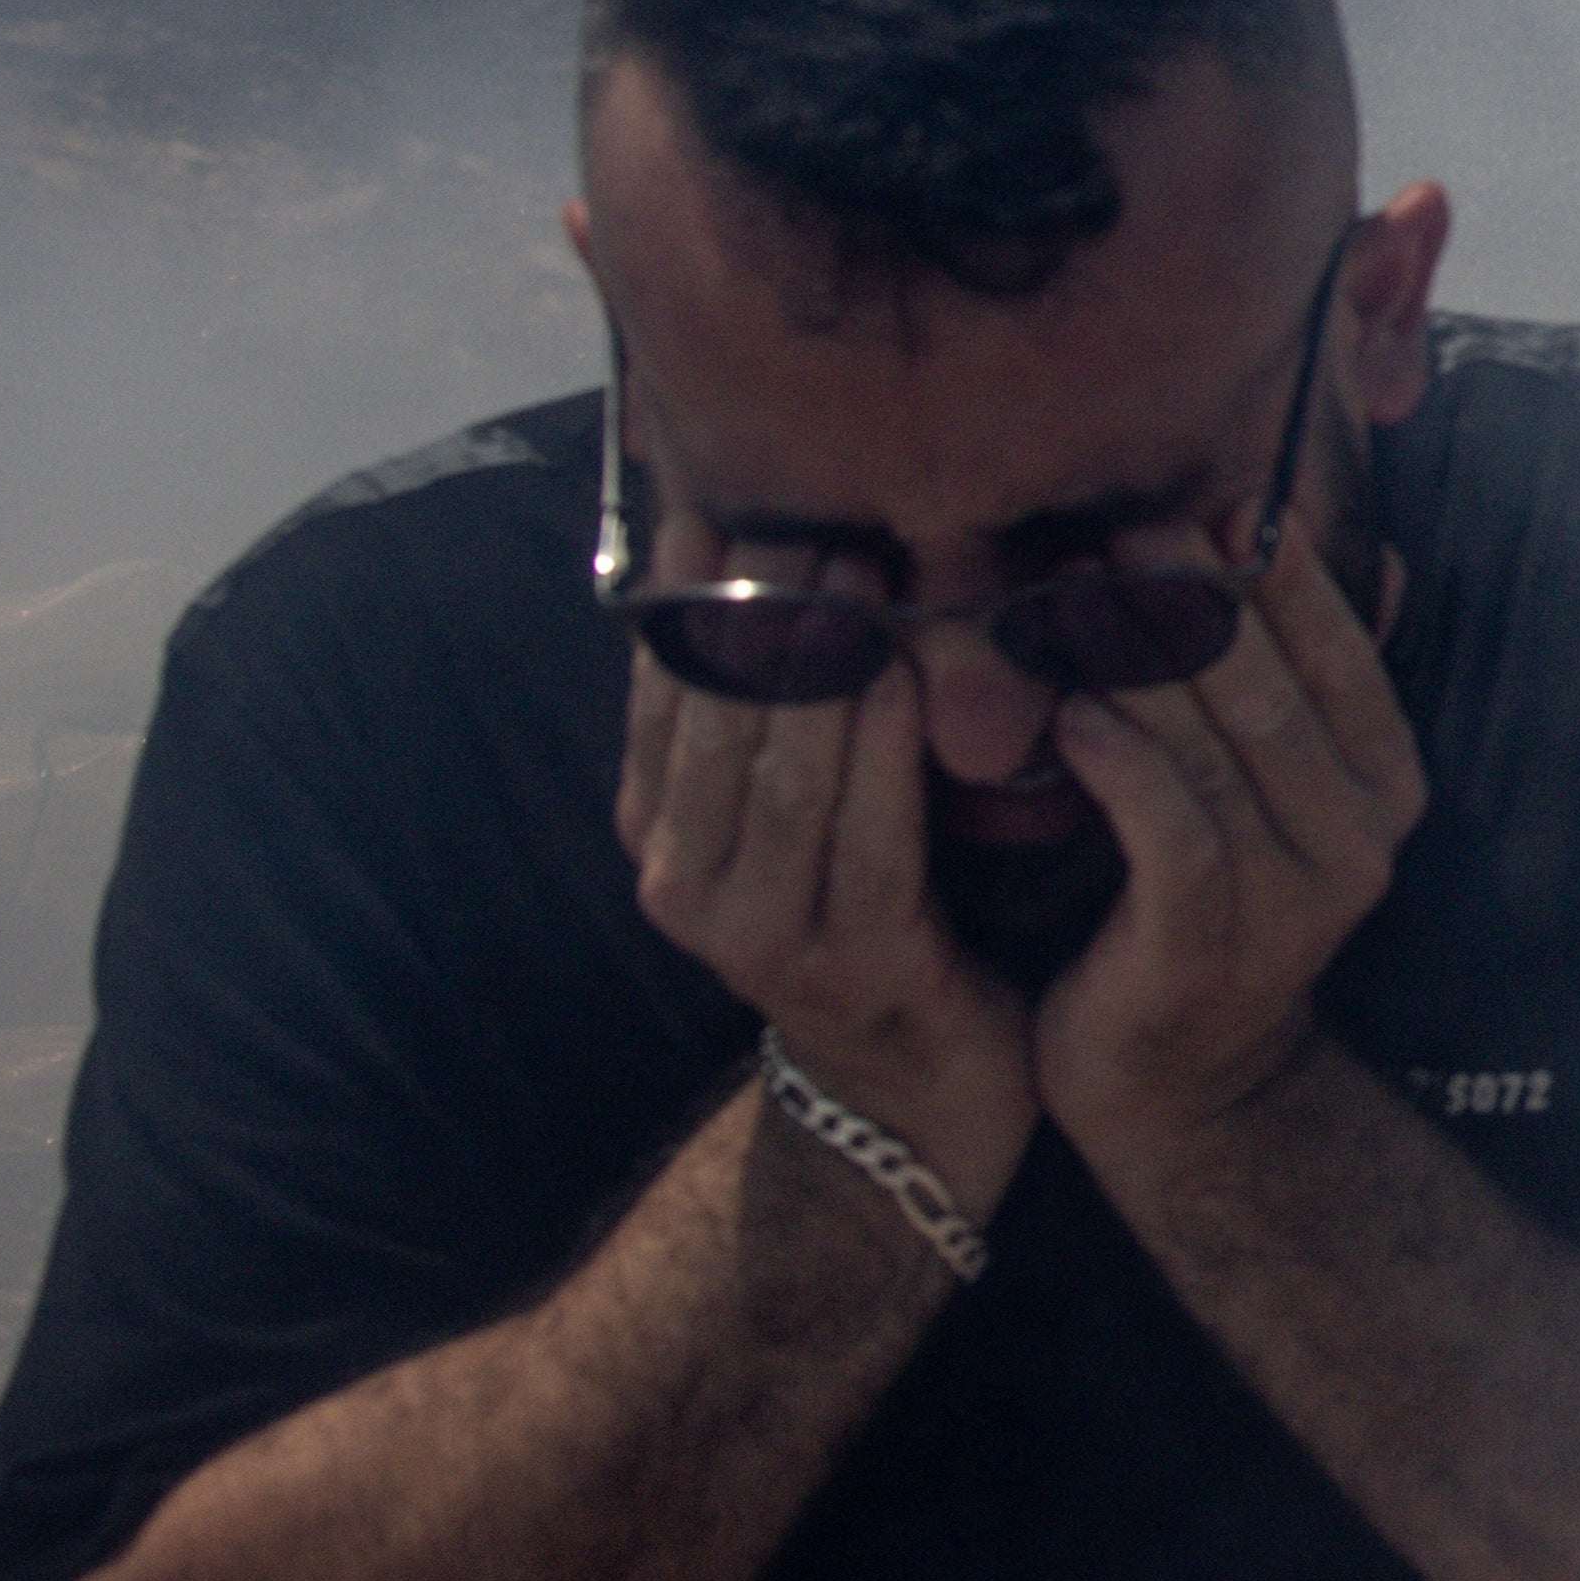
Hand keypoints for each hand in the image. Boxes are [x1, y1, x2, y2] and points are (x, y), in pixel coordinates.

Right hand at [614, 538, 1035, 1204]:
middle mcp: (682, 881)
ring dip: (824, 656)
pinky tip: (912, 671)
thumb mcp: (811, 801)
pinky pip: (866, 833)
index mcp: (659, 830)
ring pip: (782, 763)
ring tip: (862, 557)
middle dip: (760, 601)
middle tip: (808, 501)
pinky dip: (886, 745)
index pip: (662, 682)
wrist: (920, 1091)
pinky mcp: (850, 962)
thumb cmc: (884, 910)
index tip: (721, 489)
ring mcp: (757, 932)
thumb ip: (781, 705)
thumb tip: (757, 545)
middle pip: (715, 711)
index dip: (689, 587)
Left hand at [1034, 505, 1429, 1154]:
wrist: (1174, 1081)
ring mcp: (1293, 899)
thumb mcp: (1256, 788)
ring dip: (1136, 662)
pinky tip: (1066, 710)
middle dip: (1191, 598)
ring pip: (1218, 749)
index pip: (1344, 651)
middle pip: (1274, 688)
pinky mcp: (1210, 944)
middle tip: (1115, 527)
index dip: (1278, 570)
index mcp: (1385, 786)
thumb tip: (1300, 534)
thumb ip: (1274, 686)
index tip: (1206, 495)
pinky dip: (1120, 758)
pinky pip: (1170, 827)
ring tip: (1068, 595)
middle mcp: (1360, 840)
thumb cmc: (1192, 903)